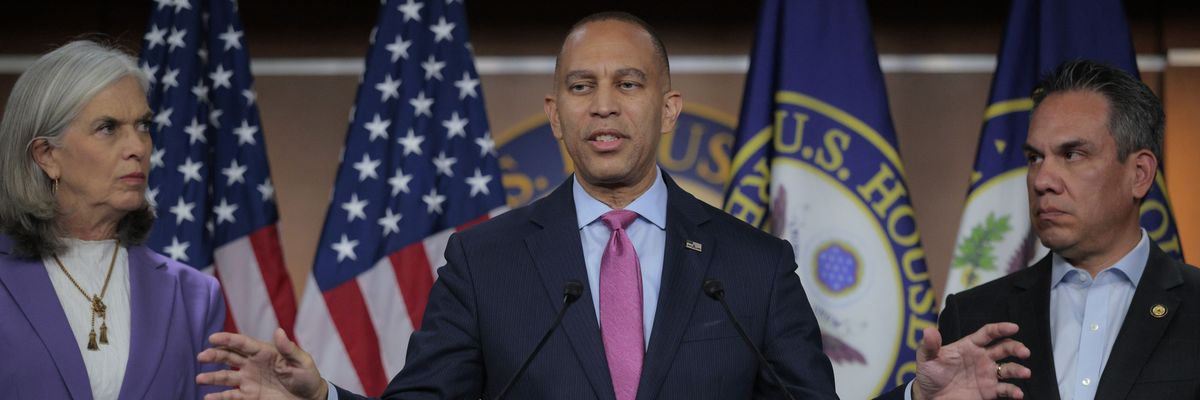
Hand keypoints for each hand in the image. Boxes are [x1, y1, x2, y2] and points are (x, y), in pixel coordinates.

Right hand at [197, 328, 328, 399]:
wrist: (309, 398)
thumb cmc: (307, 376)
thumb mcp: (302, 361)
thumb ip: (289, 348)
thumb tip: (278, 331)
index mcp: (264, 352)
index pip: (242, 343)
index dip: (227, 339)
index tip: (212, 338)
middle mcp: (253, 364)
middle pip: (229, 357)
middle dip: (214, 355)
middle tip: (202, 356)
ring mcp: (249, 380)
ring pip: (226, 376)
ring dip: (212, 377)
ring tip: (200, 379)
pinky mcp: (250, 395)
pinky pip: (231, 396)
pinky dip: (219, 397)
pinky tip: (208, 397)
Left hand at [913, 323, 1030, 399]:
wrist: (929, 396)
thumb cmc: (929, 374)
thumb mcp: (926, 358)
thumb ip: (929, 345)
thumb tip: (928, 331)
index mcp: (970, 345)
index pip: (988, 333)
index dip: (1001, 328)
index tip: (1013, 327)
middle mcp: (982, 358)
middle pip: (1004, 348)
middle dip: (1015, 347)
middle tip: (1024, 352)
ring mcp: (987, 374)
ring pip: (1008, 369)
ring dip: (1018, 370)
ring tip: (1025, 372)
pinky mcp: (989, 391)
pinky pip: (1005, 390)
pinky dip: (1013, 391)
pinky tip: (1018, 394)